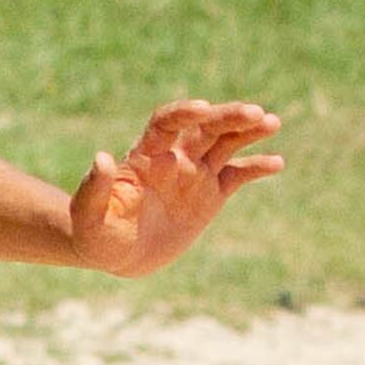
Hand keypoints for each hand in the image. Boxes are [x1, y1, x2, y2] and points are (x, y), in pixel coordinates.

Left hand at [72, 100, 283, 276]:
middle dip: (228, 117)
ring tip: (271, 122)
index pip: (165, 124)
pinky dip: (256, 168)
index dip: (183, 113)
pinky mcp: (211, 195)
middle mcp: (174, 157)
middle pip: (204, 127)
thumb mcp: (88, 217)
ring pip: (226, 143)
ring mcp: (195, 174)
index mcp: (144, 156)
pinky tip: (276, 163)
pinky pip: (237, 175)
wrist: (116, 255)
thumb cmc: (95, 235)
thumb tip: (102, 158)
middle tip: (256, 113)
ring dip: (248, 131)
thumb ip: (94, 189)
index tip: (202, 109)